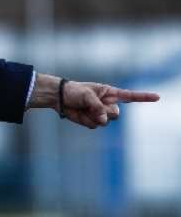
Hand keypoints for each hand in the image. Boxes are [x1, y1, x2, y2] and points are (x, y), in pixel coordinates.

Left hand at [29, 74, 159, 128]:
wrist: (59, 98)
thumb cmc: (74, 91)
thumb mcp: (86, 95)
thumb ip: (97, 107)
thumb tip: (104, 120)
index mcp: (109, 93)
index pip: (130, 96)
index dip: (143, 97)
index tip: (157, 97)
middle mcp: (108, 104)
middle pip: (116, 114)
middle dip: (105, 112)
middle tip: (92, 105)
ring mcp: (100, 114)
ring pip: (106, 122)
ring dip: (94, 117)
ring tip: (84, 108)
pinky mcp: (92, 121)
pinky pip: (94, 126)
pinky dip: (86, 121)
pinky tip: (80, 113)